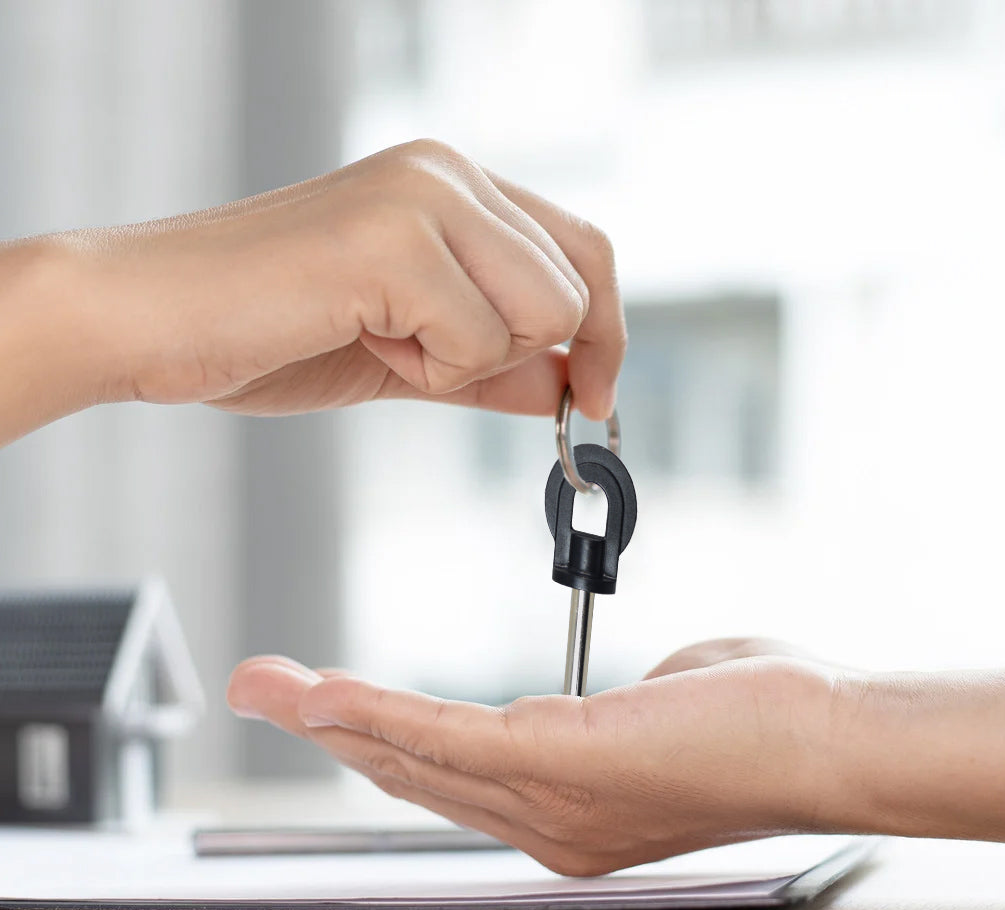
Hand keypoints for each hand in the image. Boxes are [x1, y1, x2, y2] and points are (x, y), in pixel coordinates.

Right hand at [48, 139, 624, 421]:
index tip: (597, 399)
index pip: (584, 250)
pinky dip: (427, 366)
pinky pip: (480, 338)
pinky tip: (357, 332)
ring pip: (542, 314)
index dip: (607, 332)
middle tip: (421, 352)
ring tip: (378, 334)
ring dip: (463, 359)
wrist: (156, 321)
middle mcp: (449, 174)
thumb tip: (573, 385)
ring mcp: (423, 196)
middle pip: (577, 286)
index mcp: (454, 187)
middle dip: (518, 353)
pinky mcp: (392, 237)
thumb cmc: (273, 330)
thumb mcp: (411, 356)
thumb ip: (496, 365)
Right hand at [227, 638, 844, 875]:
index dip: (382, 744)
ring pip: (413, 757)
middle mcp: (547, 826)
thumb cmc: (762, 718)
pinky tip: (328, 691)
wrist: (828, 738)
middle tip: (266, 692)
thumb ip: (616, 701)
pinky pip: (446, 737)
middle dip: (329, 731)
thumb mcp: (666, 702)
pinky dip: (378, 712)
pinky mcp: (559, 762)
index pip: (454, 778)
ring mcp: (549, 803)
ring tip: (270, 685)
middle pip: (412, 774)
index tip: (332, 711)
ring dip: (332, 716)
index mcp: (570, 813)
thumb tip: (606, 684)